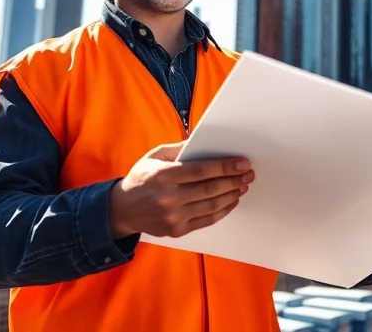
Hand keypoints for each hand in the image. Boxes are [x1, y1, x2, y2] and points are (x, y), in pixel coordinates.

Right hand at [109, 142, 254, 237]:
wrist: (122, 209)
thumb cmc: (141, 178)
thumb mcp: (155, 156)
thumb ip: (179, 149)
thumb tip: (203, 141)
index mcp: (163, 176)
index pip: (202, 171)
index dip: (225, 167)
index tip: (242, 163)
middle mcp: (168, 198)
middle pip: (210, 189)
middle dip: (234, 180)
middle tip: (248, 175)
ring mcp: (173, 216)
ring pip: (211, 205)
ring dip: (232, 195)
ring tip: (242, 186)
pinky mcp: (177, 230)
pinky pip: (207, 220)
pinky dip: (223, 210)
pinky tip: (231, 201)